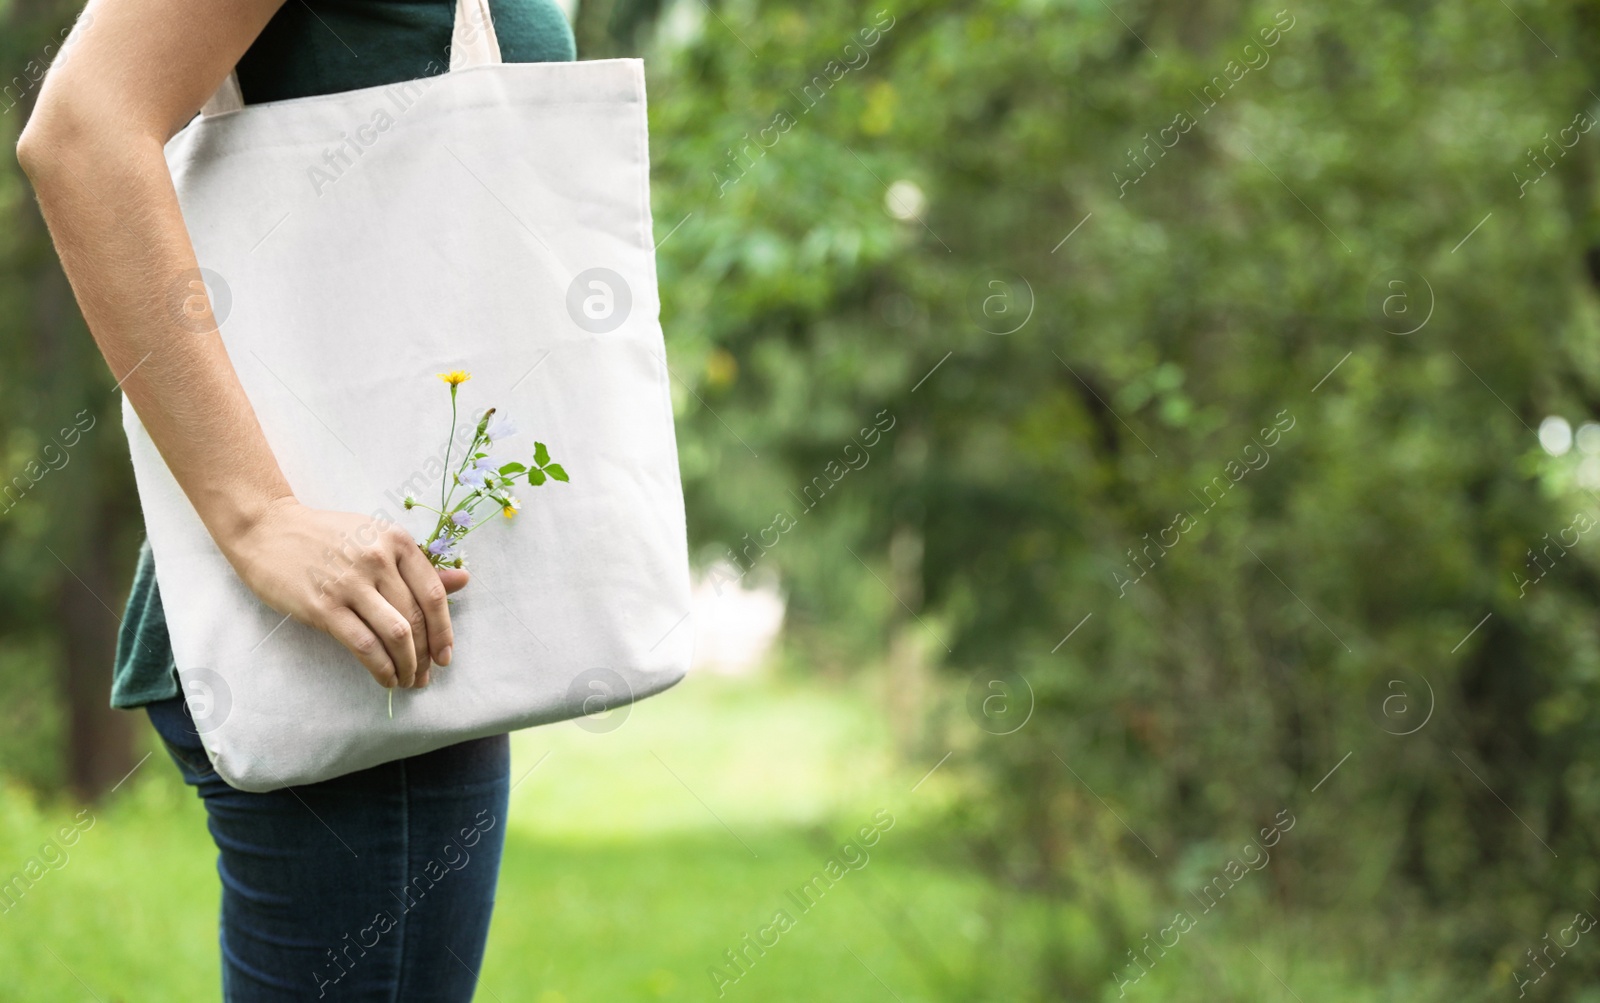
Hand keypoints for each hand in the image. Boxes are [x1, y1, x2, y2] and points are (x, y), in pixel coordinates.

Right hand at [220, 497, 466, 688]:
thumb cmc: (326, 536)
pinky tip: (385, 678)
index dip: (444, 630)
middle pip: (416, 618)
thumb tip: (463, 581)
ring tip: (408, 681)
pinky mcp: (323, 606)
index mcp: (396, 540)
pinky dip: (381, 668)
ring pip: (395, 634)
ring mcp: (349, 583)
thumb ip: (419, 564)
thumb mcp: (377, 538)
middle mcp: (377, 559)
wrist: (267, 529)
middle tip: (426, 675)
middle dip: (426, 654)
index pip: (434, 594)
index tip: (446, 655)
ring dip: (407, 666)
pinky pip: (364, 645)